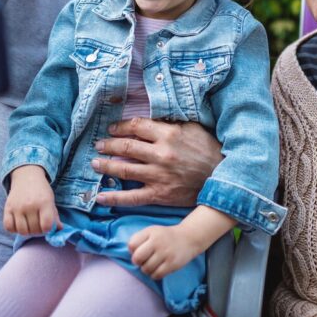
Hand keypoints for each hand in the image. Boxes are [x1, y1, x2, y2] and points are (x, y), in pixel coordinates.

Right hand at [3, 165, 60, 234]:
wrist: (27, 176)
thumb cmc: (41, 191)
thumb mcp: (51, 200)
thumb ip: (55, 216)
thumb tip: (60, 229)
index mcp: (44, 202)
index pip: (46, 225)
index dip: (48, 229)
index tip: (46, 225)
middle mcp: (30, 205)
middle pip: (34, 229)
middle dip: (38, 230)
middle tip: (38, 225)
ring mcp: (17, 207)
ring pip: (22, 231)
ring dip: (27, 231)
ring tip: (29, 225)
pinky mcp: (7, 208)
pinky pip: (8, 227)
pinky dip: (13, 229)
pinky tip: (19, 224)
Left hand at [91, 118, 221, 206]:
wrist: (221, 177)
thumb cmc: (208, 150)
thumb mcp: (192, 128)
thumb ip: (170, 124)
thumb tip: (150, 119)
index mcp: (168, 134)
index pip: (136, 126)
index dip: (120, 127)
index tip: (111, 129)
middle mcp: (161, 154)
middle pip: (126, 147)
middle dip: (109, 145)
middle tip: (99, 145)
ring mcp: (159, 176)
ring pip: (124, 170)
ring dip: (106, 166)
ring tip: (95, 163)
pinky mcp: (159, 194)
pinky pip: (132, 197)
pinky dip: (114, 198)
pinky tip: (101, 197)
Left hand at [128, 223, 204, 279]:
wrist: (189, 238)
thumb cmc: (166, 236)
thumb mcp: (152, 231)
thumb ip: (140, 239)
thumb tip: (130, 253)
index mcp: (151, 232)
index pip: (132, 245)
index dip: (132, 251)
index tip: (139, 251)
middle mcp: (157, 242)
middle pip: (137, 258)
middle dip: (138, 262)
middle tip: (144, 260)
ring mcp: (165, 253)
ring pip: (146, 269)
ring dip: (147, 269)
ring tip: (152, 265)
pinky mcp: (172, 264)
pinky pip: (156, 275)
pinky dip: (155, 275)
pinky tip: (158, 269)